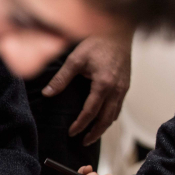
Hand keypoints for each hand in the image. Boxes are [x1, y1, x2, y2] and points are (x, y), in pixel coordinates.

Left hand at [43, 30, 132, 144]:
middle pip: (107, 118)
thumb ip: (62, 78)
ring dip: (104, 126)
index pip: (91, 111)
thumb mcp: (76, 59)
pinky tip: (105, 117)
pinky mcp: (126, 84)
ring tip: (93, 134)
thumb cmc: (98, 43)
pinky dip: (112, 115)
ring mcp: (124, 87)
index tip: (71, 132)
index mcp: (104, 84)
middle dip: (95, 132)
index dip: (81, 124)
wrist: (119, 32)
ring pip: (115, 114)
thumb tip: (48, 94)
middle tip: (84, 142)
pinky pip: (120, 106)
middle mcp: (116, 89)